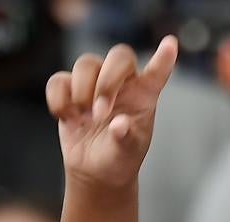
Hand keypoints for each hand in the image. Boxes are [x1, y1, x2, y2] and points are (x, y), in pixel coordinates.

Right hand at [45, 36, 177, 190]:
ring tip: (85, 119)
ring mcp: (95, 83)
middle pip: (118, 56)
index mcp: (144, 95)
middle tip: (100, 113)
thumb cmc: (120, 157)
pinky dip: (59, 101)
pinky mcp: (69, 89)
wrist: (95, 169)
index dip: (163, 59)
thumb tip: (118, 125)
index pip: (157, 73)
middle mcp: (122, 83)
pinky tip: (70, 120)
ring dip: (82, 92)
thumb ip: (126, 138)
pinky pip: (58, 81)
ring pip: (86, 63)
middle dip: (107, 82)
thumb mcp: (128, 152)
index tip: (171, 44)